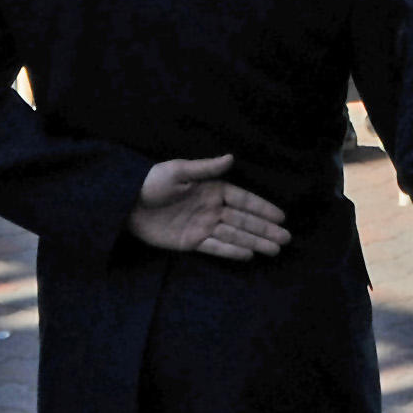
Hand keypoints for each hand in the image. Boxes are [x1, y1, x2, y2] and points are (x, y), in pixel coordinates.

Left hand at [127, 155, 291, 259]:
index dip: (262, 208)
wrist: (126, 205)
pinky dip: (232, 251)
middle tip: (286, 239)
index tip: (281, 217)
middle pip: (244, 220)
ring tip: (275, 249)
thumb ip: (205, 168)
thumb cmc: (151, 182)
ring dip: (255, 242)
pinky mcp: (191, 242)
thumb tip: (231, 157)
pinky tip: (249, 254)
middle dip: (265, 229)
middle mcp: (212, 208)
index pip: (243, 199)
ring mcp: (203, 226)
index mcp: (211, 189)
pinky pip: (216, 247)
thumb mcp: (177, 171)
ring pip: (235, 235)